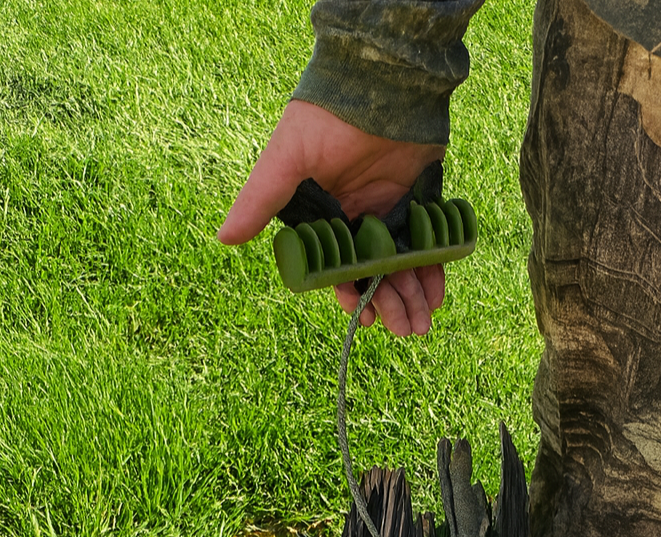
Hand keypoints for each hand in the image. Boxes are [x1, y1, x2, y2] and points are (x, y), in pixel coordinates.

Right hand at [219, 100, 446, 335]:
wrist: (380, 83)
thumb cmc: (326, 119)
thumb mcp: (287, 161)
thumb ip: (261, 200)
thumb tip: (223, 238)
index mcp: (323, 218)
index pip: (335, 269)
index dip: (349, 295)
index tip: (363, 317)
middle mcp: (356, 221)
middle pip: (373, 274)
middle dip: (387, 303)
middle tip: (404, 328)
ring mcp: (389, 213)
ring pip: (402, 266)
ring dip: (411, 296)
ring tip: (422, 324)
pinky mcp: (418, 203)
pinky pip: (427, 246)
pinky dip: (433, 271)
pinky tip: (436, 294)